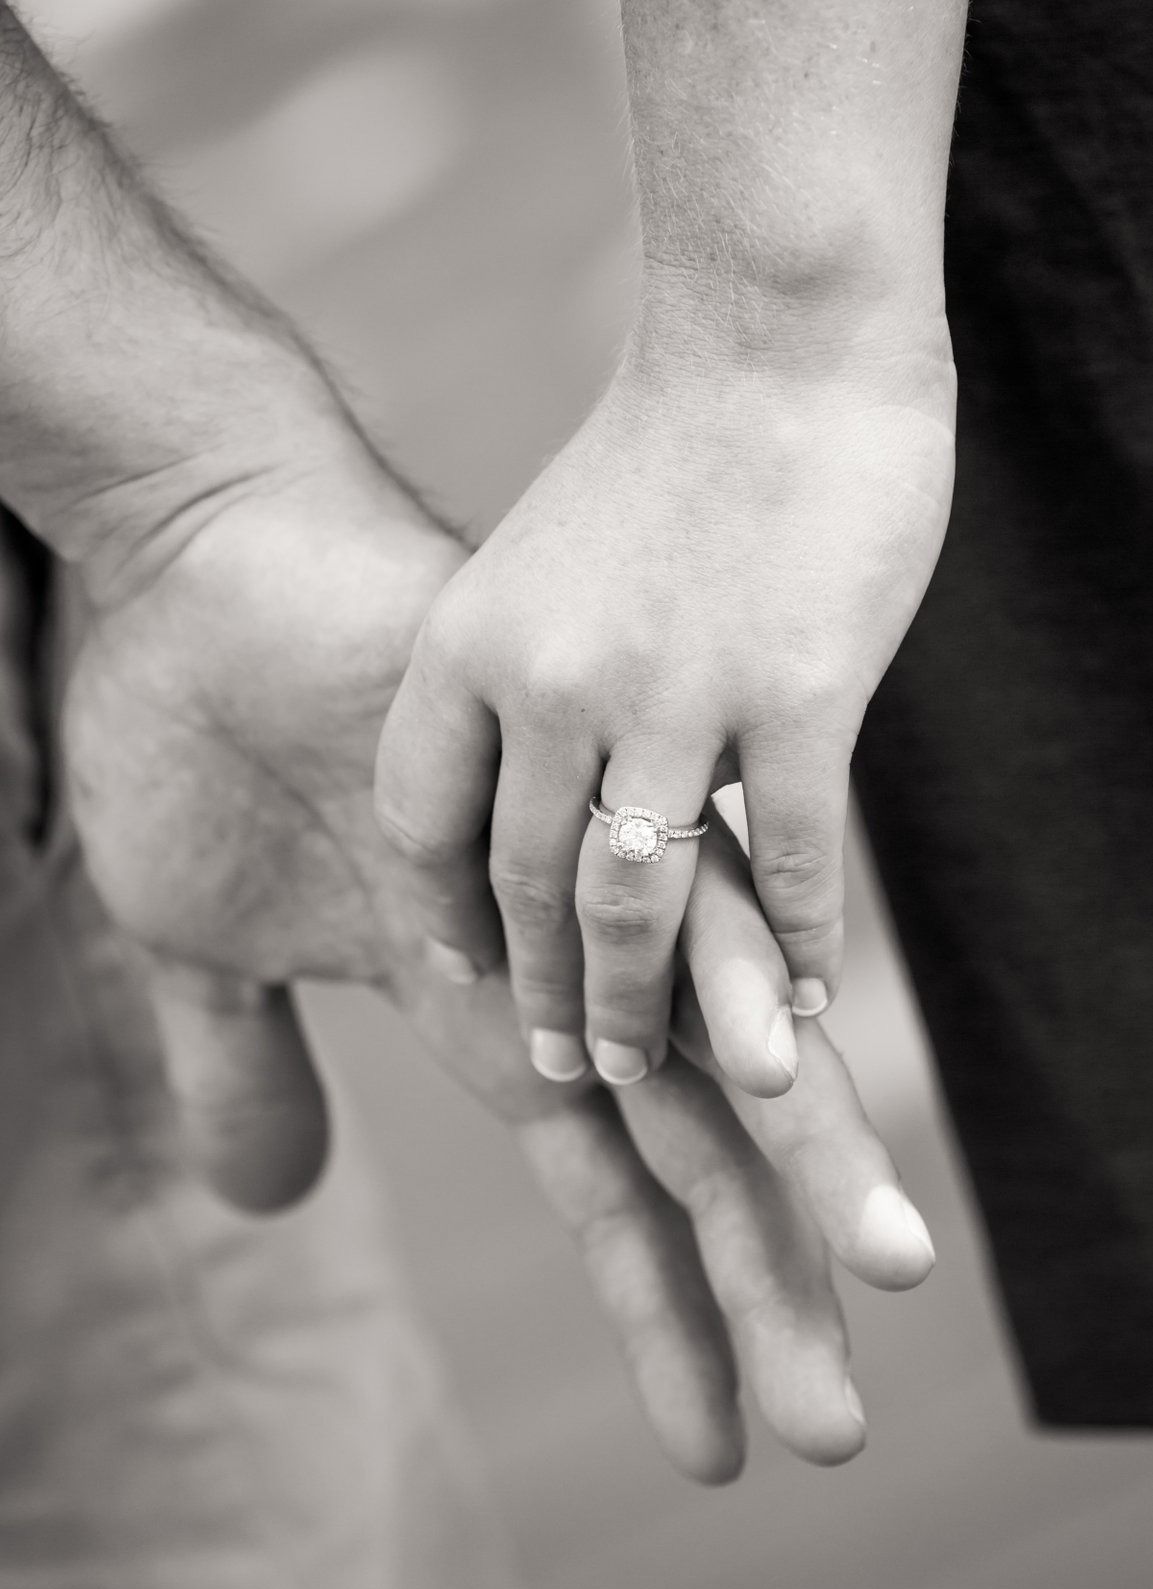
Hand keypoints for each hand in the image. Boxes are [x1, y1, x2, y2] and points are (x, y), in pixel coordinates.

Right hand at [64, 425, 932, 1478]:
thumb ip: (242, 1069)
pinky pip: (657, 893)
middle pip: (688, 1150)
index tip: (729, 1441)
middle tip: (839, 1433)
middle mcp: (558, 962)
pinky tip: (789, 1071)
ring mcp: (564, 875)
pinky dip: (722, 985)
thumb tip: (267, 1205)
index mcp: (498, 1015)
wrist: (193, 570)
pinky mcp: (551, 781)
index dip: (669, 1316)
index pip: (609, 1195)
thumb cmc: (191, 745)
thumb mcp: (196, 948)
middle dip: (764, 1288)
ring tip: (884, 1273)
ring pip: (705, 1037)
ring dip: (792, 1164)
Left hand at [374, 333, 954, 1088]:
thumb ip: (526, 673)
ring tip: (653, 1068)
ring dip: (645, 1005)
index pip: (424, 819)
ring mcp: (673, 695)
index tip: (461, 971)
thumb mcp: (541, 560)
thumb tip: (541, 784)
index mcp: (472, 640)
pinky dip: (788, 947)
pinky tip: (795, 995)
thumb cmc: (667, 447)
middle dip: (547, 995)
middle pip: (527, 886)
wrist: (778, 334)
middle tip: (570, 1066)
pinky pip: (784, 864)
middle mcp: (554, 682)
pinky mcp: (797, 698)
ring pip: (637, 903)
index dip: (441, 912)